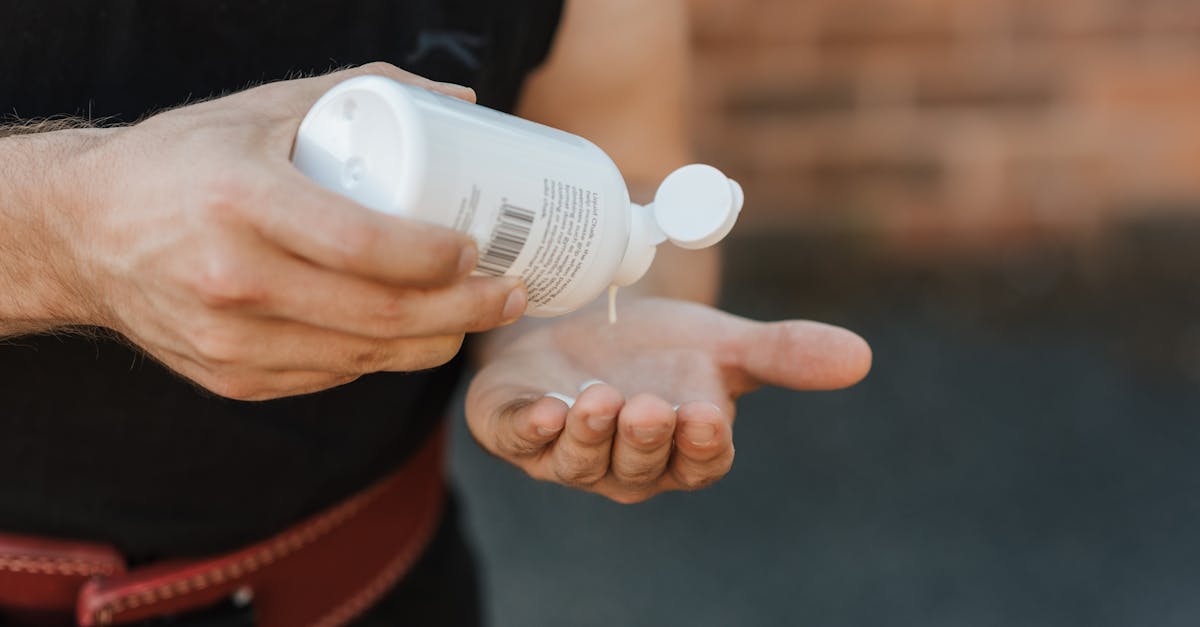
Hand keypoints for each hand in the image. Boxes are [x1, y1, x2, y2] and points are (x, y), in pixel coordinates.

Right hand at [55, 63, 526, 399]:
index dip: (436, 257)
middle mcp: (233, 280)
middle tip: (509, 293)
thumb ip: (361, 93)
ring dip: (437, 343)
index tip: (479, 247)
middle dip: (465, 311)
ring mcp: (230, 341)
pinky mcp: (232, 378)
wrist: (82, 234)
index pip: (364, 246)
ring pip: (365, 357)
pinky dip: (383, 358)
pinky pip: (332, 375)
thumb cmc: (184, 160)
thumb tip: (464, 104)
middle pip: (381, 314)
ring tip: (477, 315)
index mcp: (242, 202)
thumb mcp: (261, 109)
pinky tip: (412, 336)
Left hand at [466, 298, 871, 502]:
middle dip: (644, 441)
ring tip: (600, 401)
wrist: (581, 320)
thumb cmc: (656, 346)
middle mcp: (624, 463)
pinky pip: (520, 442)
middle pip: (638, 468)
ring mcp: (566, 451)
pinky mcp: (516, 428)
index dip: (701, 447)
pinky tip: (543, 408)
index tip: (706, 419)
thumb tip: (860, 357)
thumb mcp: (721, 342)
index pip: (698, 463)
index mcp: (680, 450)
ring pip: (579, 461)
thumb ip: (783, 353)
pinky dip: (529, 430)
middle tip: (651, 407)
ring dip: (589, 435)